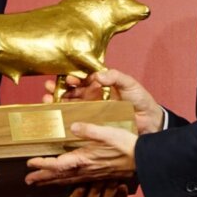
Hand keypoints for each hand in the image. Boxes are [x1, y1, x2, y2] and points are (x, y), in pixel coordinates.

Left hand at [25, 122, 137, 185]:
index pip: (58, 165)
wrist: (142, 160)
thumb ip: (89, 130)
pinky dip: (64, 182)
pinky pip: (75, 181)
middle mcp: (85, 170)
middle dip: (42, 178)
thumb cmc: (126, 145)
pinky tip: (63, 181)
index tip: (29, 163)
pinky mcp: (97, 174)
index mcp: (84, 159)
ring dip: (51, 181)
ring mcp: (91, 174)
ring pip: (66, 180)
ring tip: (39, 182)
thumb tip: (72, 126)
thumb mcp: (108, 133)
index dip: (42, 164)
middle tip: (27, 181)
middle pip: (58, 176)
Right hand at [43, 69, 164, 134]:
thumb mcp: (129, 83)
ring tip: (47, 100)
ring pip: (69, 103)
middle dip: (57, 88)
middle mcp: (93, 95)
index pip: (82, 78)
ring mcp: (91, 109)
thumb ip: (115, 76)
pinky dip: (64, 116)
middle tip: (48, 88)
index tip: (67, 79)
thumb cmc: (140, 99)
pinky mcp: (92, 122)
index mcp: (100, 83)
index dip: (72, 77)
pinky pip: (76, 118)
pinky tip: (55, 115)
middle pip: (70, 90)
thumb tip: (98, 75)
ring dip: (56, 101)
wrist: (149, 120)